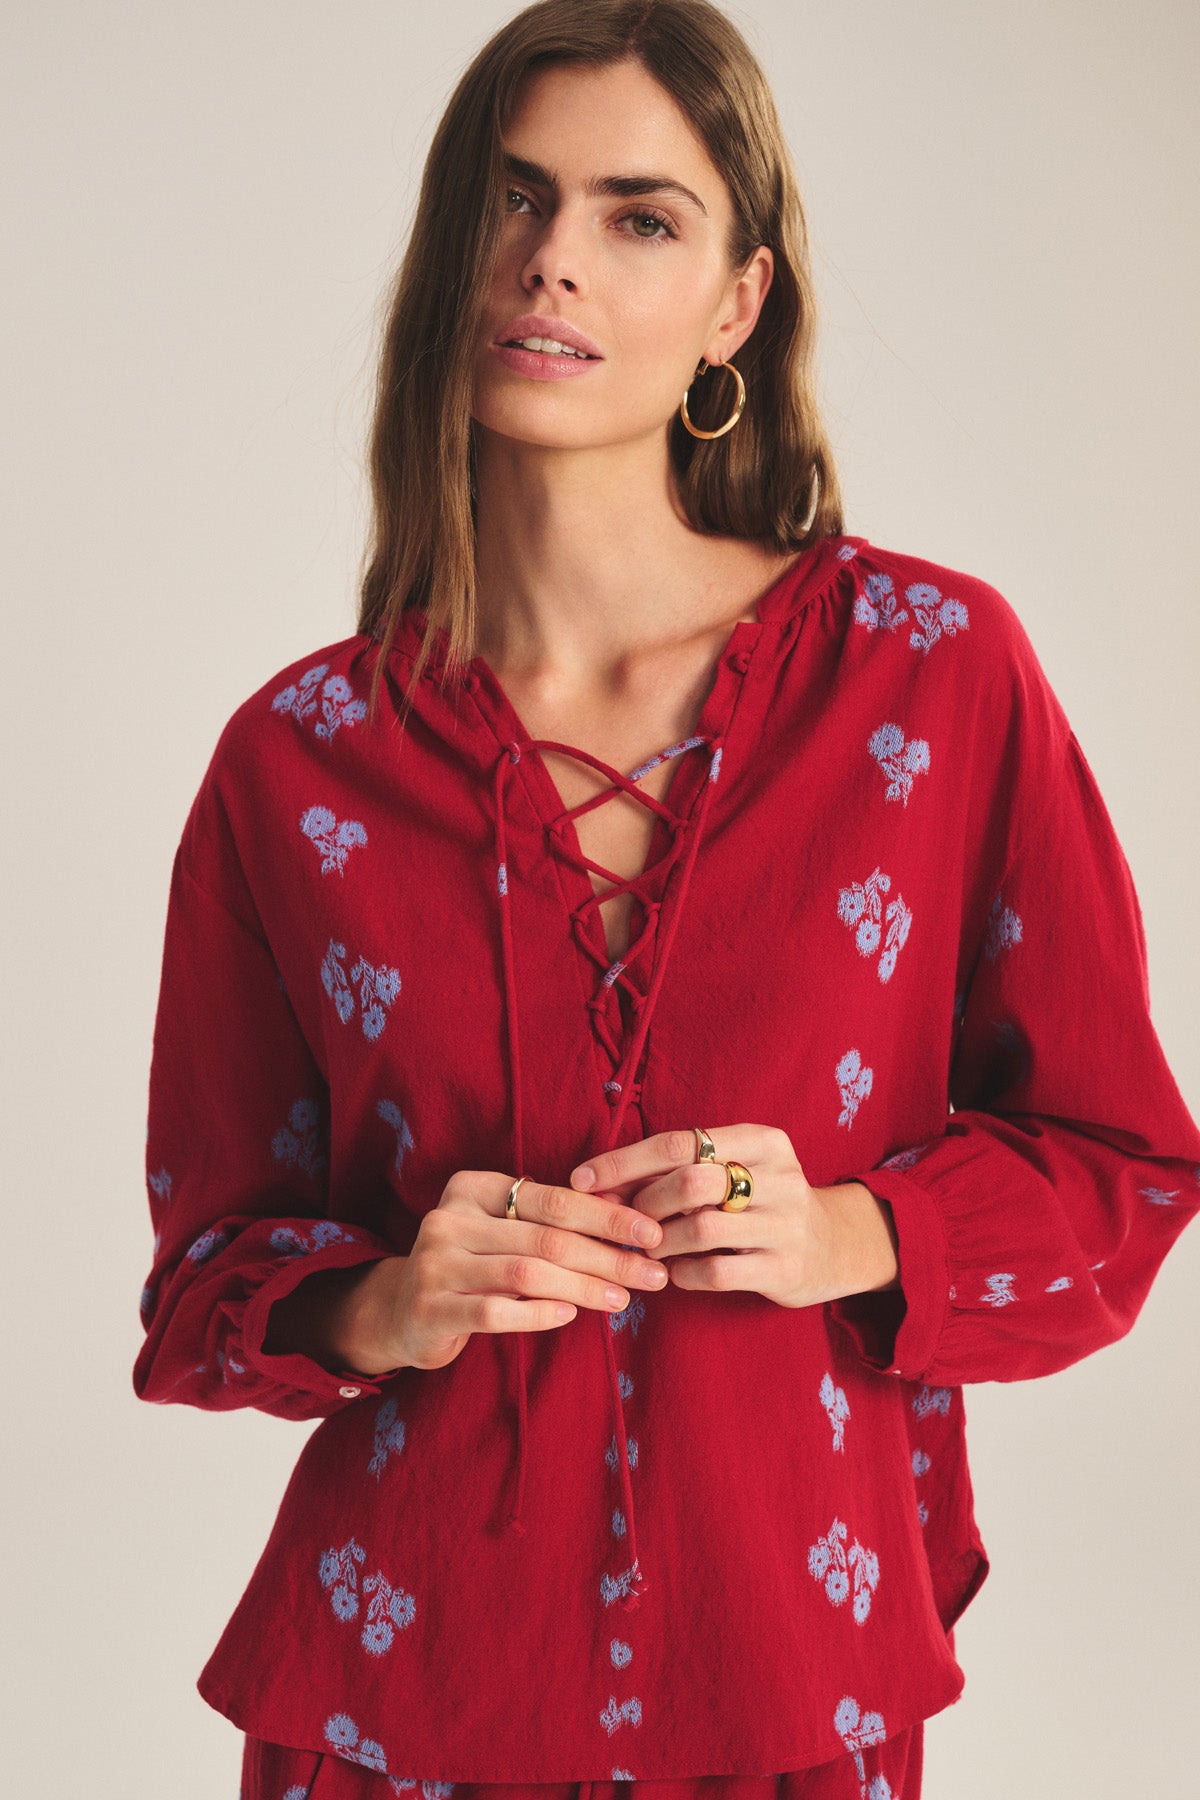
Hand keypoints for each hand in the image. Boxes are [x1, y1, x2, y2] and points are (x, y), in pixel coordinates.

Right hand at [344, 1169, 669, 1373]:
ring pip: (527, 1274)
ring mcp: (436, 1263)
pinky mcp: (430, 1307)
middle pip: (547, 1237)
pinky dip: (539, 1314)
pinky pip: (497, 1311)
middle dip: (607, 1257)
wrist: (400, 1312)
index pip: (554, 1199)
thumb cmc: (472, 1267)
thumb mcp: (502, 1232)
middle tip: (652, 1274)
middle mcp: (450, 1218)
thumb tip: (632, 1226)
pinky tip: (570, 1316)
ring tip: (622, 1299)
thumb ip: (549, 1223)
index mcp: (474, 1188)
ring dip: (583, 1288)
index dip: (608, 1216)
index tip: (652, 1233)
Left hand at [567, 1126, 899, 1309]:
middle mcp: (780, 1177)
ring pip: (700, 1229)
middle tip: (626, 1221)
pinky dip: (683, 1273)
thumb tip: (596, 1182)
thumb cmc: (758, 1202)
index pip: (681, 1141)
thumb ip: (675, 1170)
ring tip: (649, 1248)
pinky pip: (716, 1272)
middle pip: (690, 1181)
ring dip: (660, 1242)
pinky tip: (678, 1272)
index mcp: (763, 1140)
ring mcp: (787, 1224)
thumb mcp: (733, 1170)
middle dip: (644, 1203)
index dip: (624, 1161)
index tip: (582, 1179)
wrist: (831, 1246)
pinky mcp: (786, 1268)